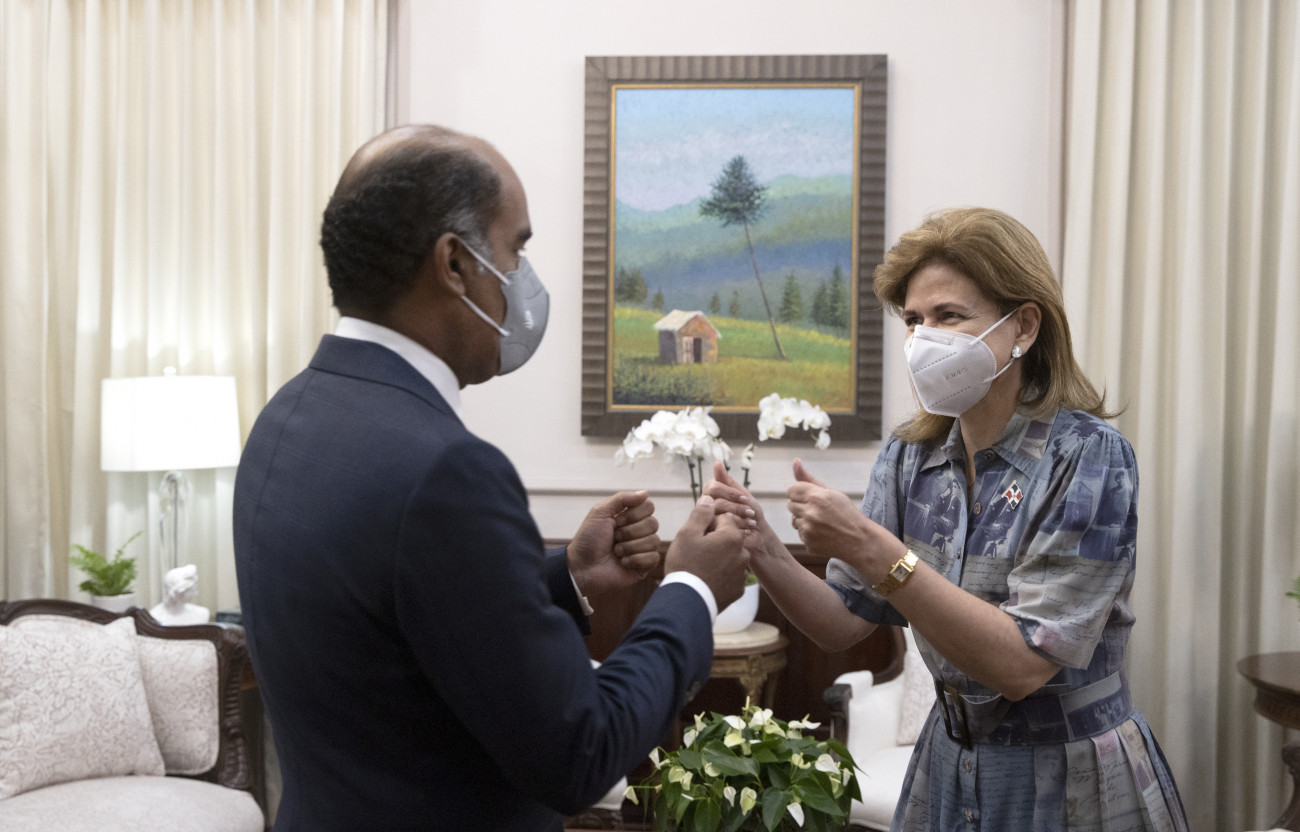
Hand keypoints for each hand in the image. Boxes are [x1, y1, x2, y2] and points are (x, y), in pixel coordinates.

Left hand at [568, 491, 662, 596]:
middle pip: (653, 523)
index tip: (616, 521)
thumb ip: (622, 498)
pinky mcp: (644, 566)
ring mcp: (642, 549)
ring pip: (654, 541)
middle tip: (614, 538)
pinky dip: (635, 560)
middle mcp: (639, 532)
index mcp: (630, 517)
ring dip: (630, 546)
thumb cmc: (588, 540)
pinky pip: (653, 558)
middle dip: (630, 532)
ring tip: (616, 551)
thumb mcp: (600, 512)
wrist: (582, 567)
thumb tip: (646, 493)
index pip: (648, 507)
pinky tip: (623, 562)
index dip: (633, 514)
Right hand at [664, 495, 750, 610]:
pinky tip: (706, 579)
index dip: (706, 524)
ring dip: (718, 557)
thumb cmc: (685, 565)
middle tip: (695, 551)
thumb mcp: (687, 534)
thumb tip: (709, 499)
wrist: (687, 602)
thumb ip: (700, 513)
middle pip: (728, 538)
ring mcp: (742, 573)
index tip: (695, 534)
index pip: (722, 518)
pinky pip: (730, 575)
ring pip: (730, 556)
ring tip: (699, 567)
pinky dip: (721, 575)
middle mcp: (743, 553)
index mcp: (732, 536)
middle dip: (714, 540)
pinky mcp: (738, 589)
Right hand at [703, 461, 762, 547]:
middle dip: (735, 506)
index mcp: (712, 497)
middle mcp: (706, 509)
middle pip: (713, 500)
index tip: (745, 499)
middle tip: (750, 513)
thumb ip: (728, 481)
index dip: (729, 492)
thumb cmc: (751, 517)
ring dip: (738, 518)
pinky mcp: (712, 538)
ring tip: (751, 524)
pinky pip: (719, 530)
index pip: (712, 486)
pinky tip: (746, 533)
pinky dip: (736, 530)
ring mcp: (707, 524)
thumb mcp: (743, 496)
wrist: (759, 540)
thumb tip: (717, 462)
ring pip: (716, 515)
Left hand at [787, 459, 898, 575]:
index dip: (800, 493)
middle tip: (818, 511)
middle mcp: (810, 513)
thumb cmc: (846, 513)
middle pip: (790, 505)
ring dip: (804, 520)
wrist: (859, 540)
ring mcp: (808, 529)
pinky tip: (823, 533)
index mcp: (817, 497)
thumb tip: (795, 461)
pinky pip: (800, 533)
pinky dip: (808, 533)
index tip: (811, 498)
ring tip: (822, 523)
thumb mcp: (831, 492)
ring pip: (794, 520)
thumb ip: (809, 478)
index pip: (792, 490)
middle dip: (801, 506)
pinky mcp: (808, 542)